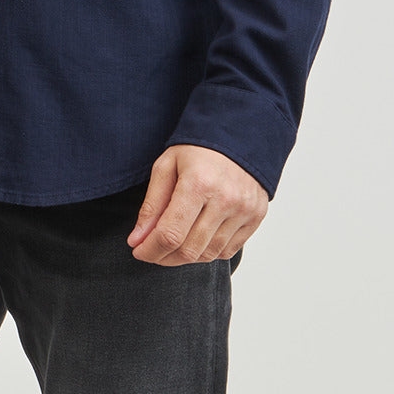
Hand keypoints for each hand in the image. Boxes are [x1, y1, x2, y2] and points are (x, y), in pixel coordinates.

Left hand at [126, 144, 267, 265]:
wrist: (237, 135)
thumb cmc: (197, 150)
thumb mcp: (166, 166)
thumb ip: (151, 205)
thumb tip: (137, 240)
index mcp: (199, 183)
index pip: (170, 234)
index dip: (150, 250)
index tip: (138, 251)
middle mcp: (226, 199)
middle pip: (189, 250)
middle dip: (164, 258)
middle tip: (151, 250)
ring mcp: (244, 210)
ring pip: (208, 254)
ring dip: (184, 257)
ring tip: (173, 243)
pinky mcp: (256, 216)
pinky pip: (227, 251)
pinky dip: (207, 252)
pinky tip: (196, 238)